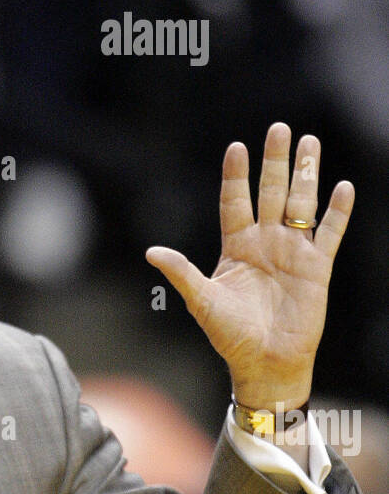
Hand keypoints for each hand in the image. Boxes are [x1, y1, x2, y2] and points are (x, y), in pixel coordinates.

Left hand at [145, 123, 353, 409]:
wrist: (264, 363)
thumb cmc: (230, 336)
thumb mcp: (202, 302)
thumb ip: (182, 273)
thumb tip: (152, 252)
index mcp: (236, 247)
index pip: (235, 202)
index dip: (236, 176)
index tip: (237, 147)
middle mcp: (265, 243)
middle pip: (272, 193)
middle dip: (275, 162)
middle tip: (279, 129)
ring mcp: (292, 252)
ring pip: (302, 204)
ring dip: (306, 174)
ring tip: (309, 142)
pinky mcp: (316, 268)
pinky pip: (328, 233)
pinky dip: (336, 211)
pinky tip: (341, 187)